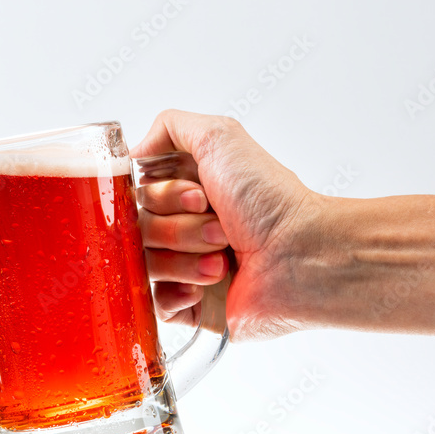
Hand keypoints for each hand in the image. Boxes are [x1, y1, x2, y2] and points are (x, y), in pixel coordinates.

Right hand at [131, 110, 317, 341]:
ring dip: (183, 260)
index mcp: (186, 191)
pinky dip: (176, 294)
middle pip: (138, 229)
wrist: (300, 259)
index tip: (198, 197)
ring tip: (223, 260)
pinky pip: (152, 303)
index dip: (162, 196)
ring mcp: (184, 268)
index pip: (136, 194)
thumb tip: (134, 152)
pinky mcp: (190, 306)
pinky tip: (204, 287)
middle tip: (220, 229)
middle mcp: (183, 227)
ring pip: (143, 266)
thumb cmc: (270, 202)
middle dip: (178, 229)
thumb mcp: (221, 137)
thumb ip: (170, 126)